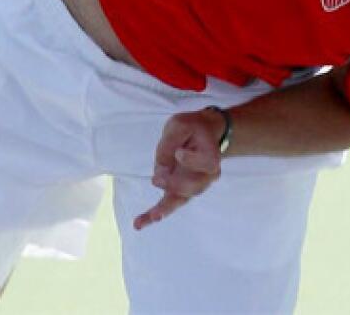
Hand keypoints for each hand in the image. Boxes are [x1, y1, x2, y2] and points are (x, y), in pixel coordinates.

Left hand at [133, 107, 227, 230]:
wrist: (205, 135)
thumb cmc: (193, 129)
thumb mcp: (180, 125)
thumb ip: (170, 143)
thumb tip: (161, 170)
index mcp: (211, 157)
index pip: (204, 164)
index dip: (189, 160)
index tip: (179, 152)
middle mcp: (206, 176)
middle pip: (192, 187)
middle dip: (173, 185)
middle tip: (155, 180)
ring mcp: (193, 185)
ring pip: (179, 200)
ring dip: (162, 210)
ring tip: (143, 220)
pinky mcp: (180, 190)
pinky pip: (169, 205)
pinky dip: (153, 215)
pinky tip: (139, 224)